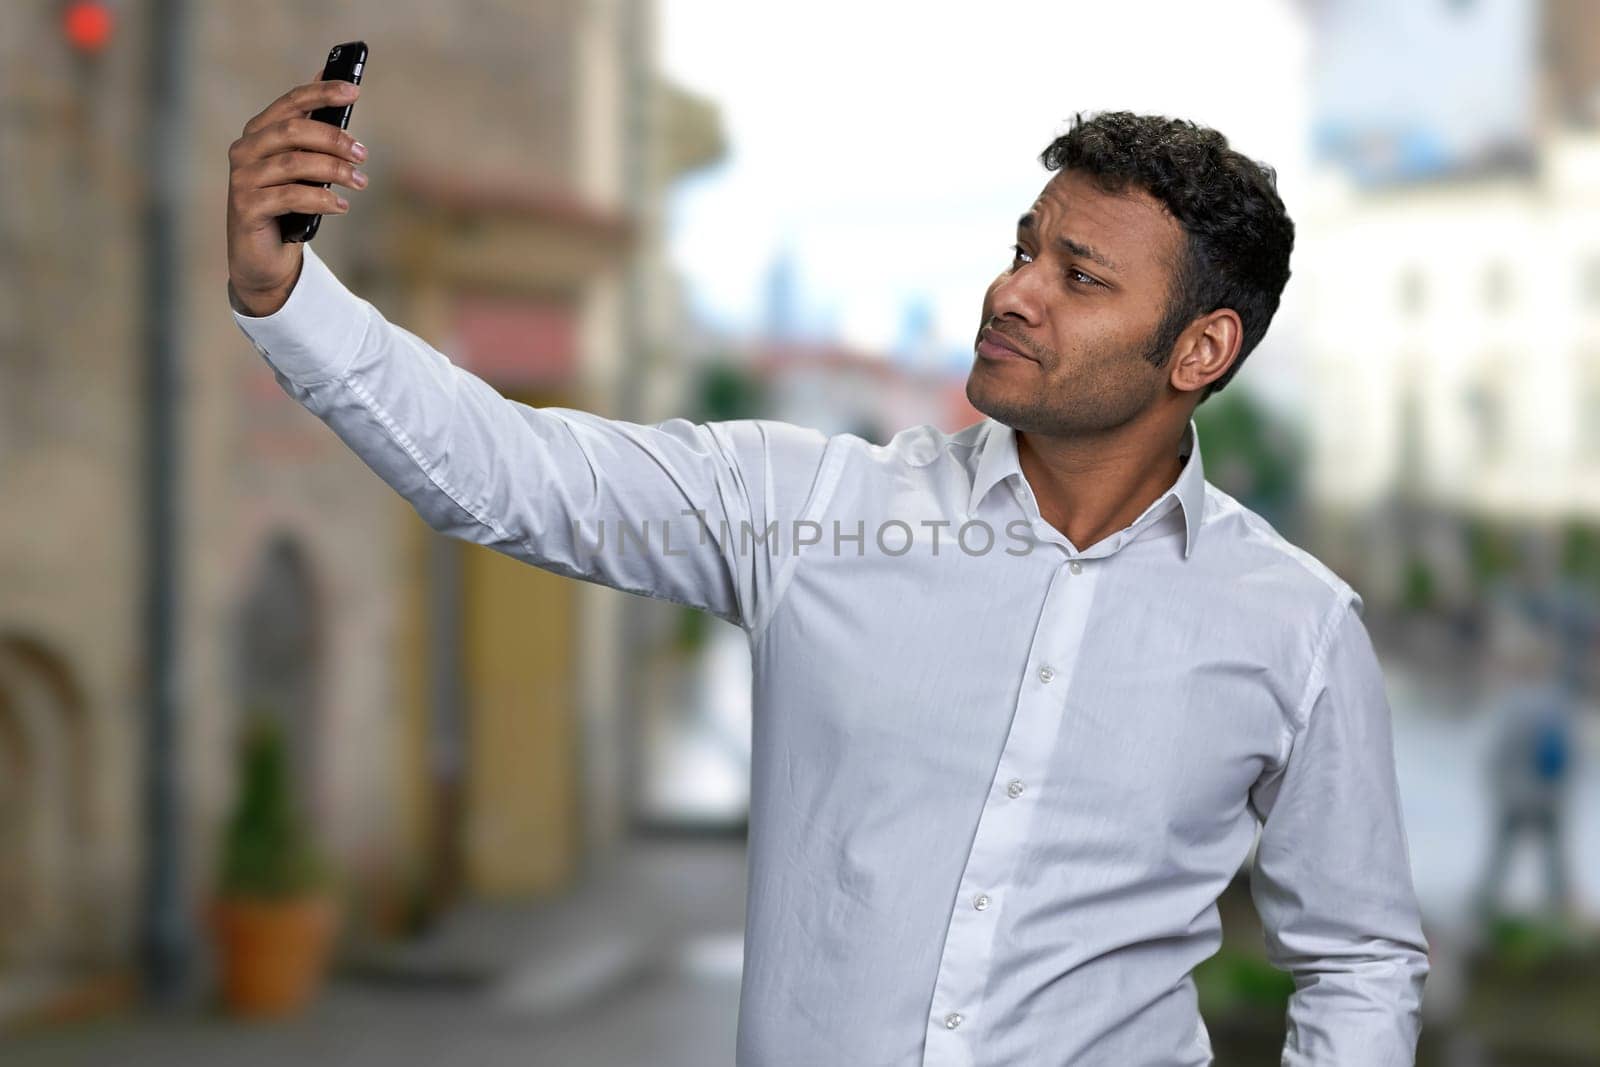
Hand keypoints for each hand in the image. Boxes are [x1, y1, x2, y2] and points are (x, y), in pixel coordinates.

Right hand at [226, 70, 367, 314]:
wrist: (264, 259)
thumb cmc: (287, 208)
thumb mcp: (303, 170)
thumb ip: (315, 137)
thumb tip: (343, 94)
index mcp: (258, 134)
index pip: (290, 104)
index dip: (321, 93)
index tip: (354, 90)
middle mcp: (245, 151)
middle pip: (293, 132)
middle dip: (334, 139)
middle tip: (362, 154)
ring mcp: (243, 179)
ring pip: (295, 163)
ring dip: (334, 170)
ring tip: (360, 182)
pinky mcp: (247, 207)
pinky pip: (291, 196)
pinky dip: (321, 199)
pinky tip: (341, 205)